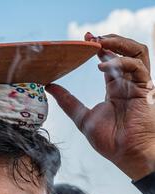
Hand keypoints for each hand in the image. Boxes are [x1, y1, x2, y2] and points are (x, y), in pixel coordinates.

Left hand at [46, 33, 154, 180]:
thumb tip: (49, 86)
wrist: (124, 154)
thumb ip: (68, 101)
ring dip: (119, 44)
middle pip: (125, 51)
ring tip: (100, 43)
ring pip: (136, 52)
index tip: (84, 40)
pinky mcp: (145, 89)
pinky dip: (121, 62)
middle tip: (90, 38)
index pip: (109, 60)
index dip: (98, 48)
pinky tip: (103, 67)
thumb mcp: (82, 117)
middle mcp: (128, 84)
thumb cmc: (109, 141)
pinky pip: (137, 67)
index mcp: (115, 89)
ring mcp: (138, 85)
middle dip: (109, 40)